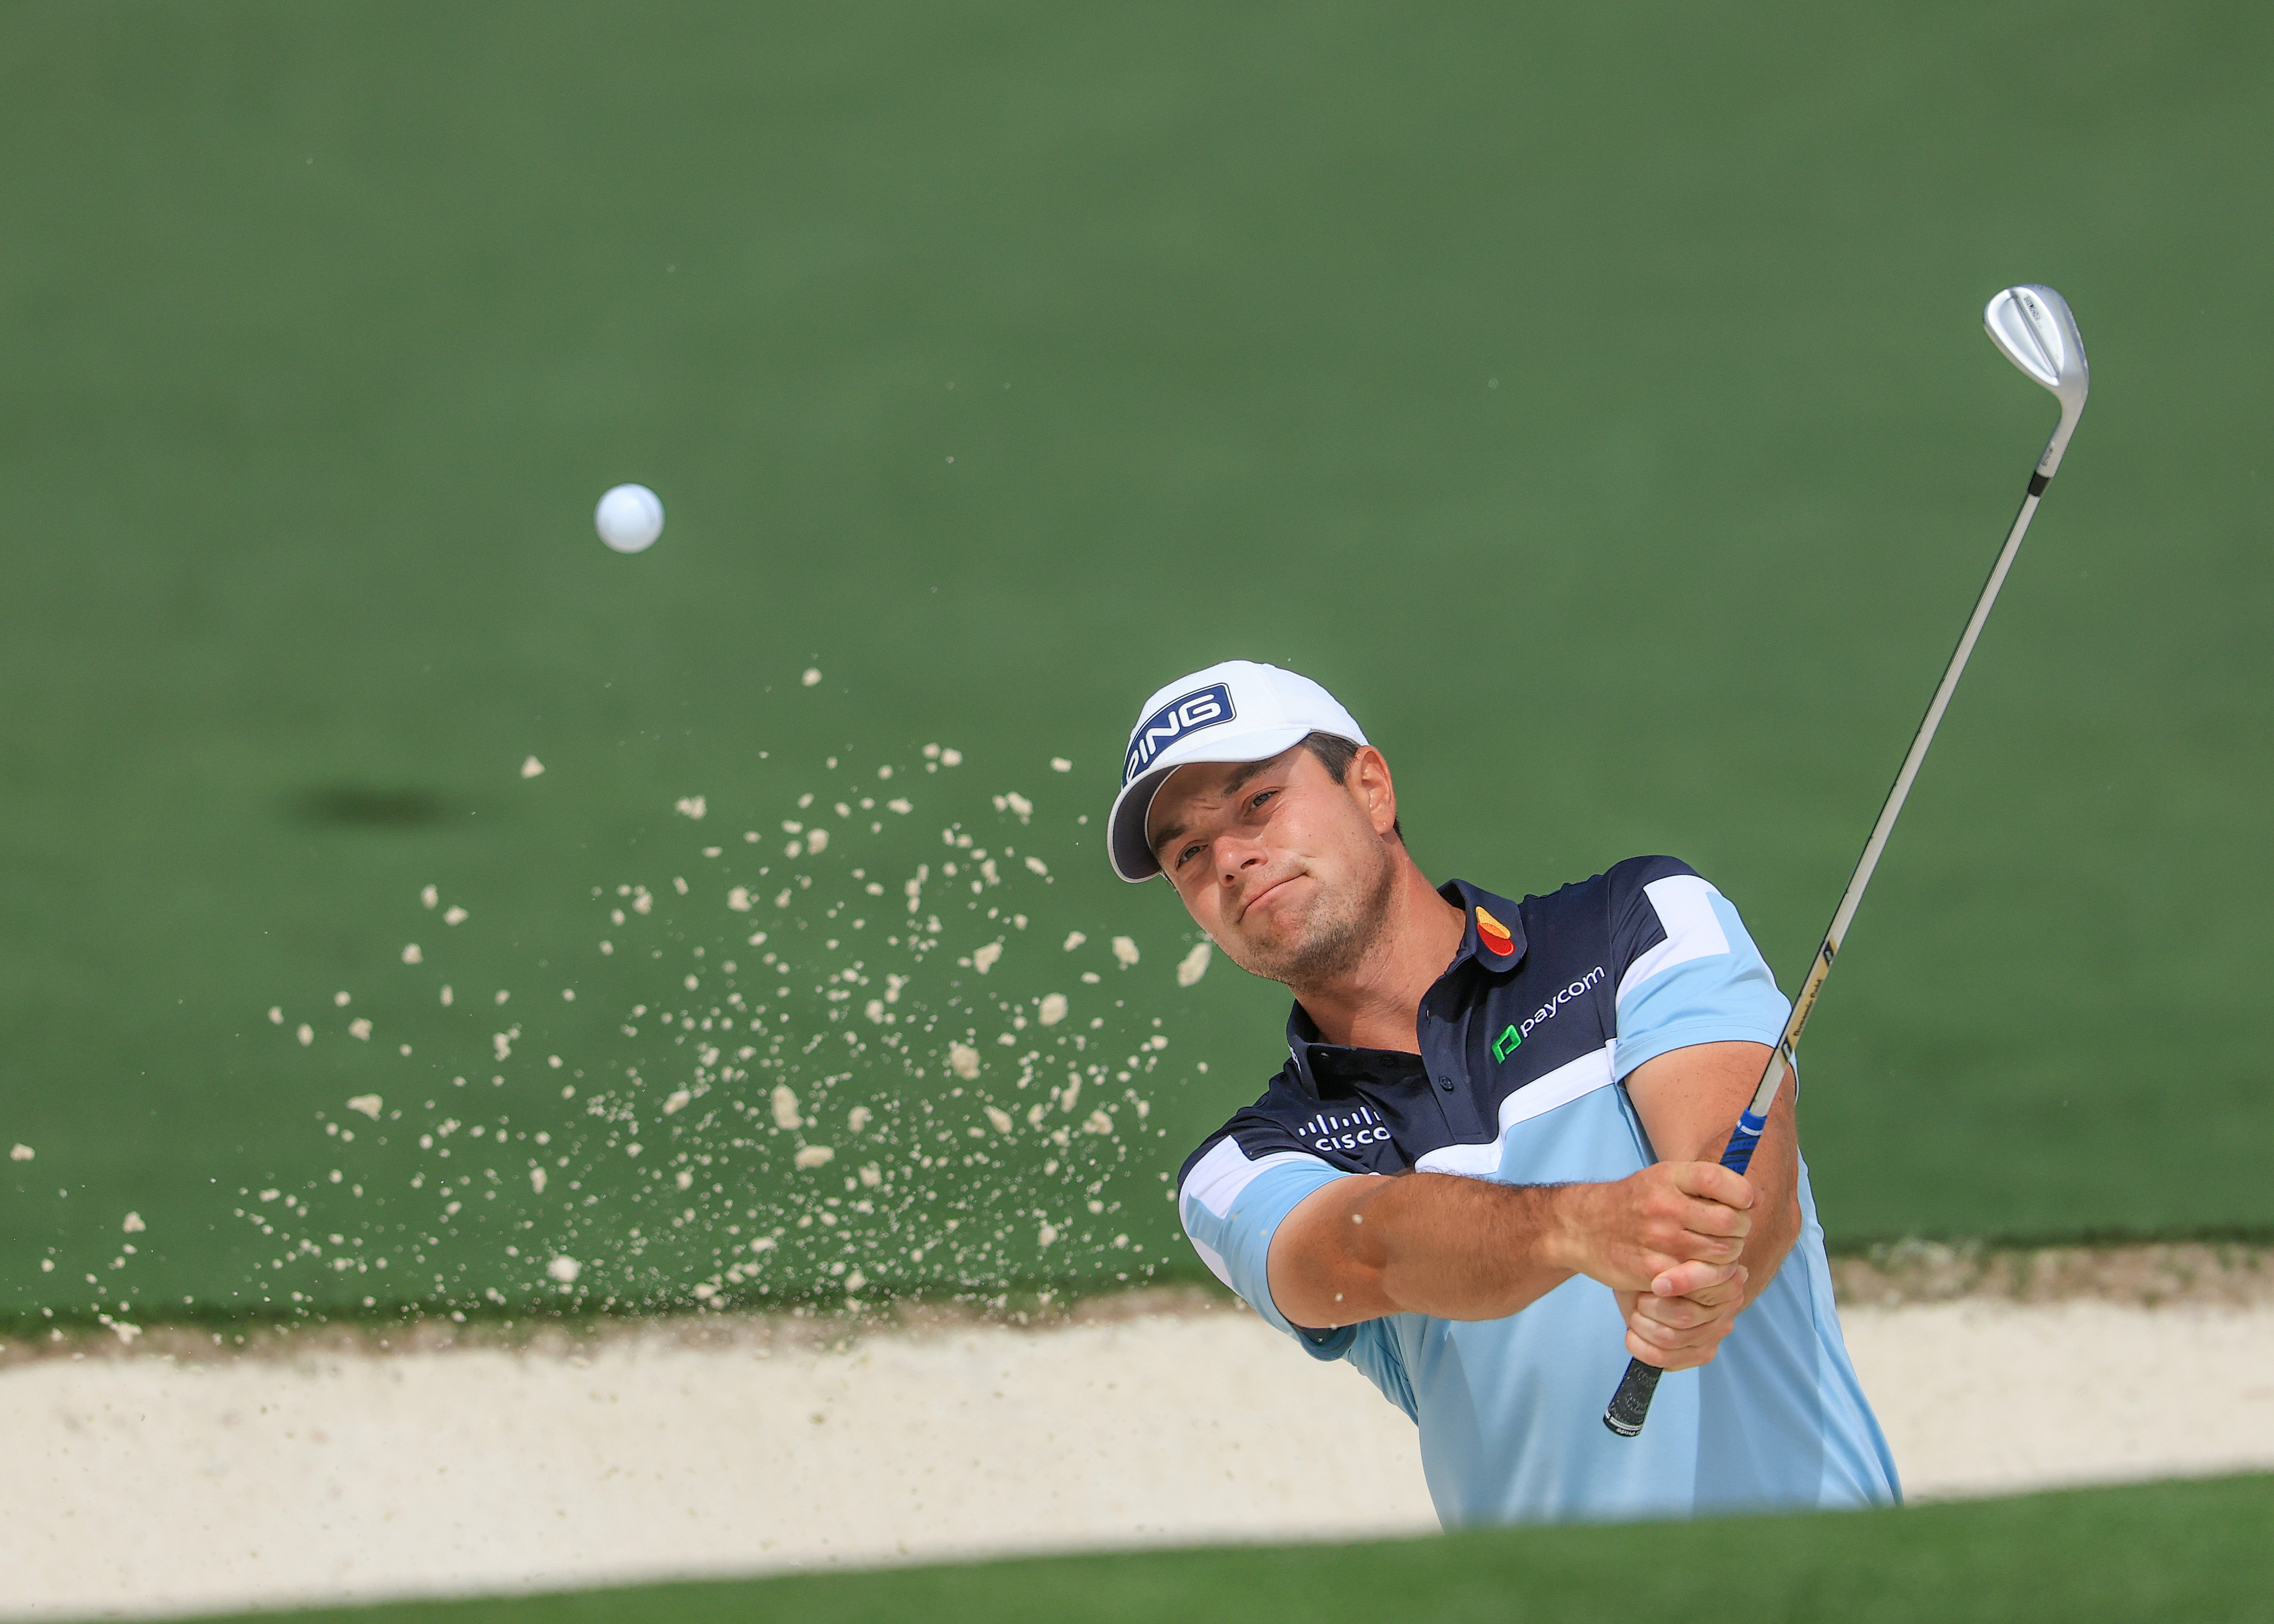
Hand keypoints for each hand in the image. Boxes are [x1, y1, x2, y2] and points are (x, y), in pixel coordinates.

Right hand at [1550, 1160, 1754, 1294]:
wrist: (1581, 1228)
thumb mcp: (1661, 1178)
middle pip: (1731, 1222)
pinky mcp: (1655, 1271)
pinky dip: (1710, 1276)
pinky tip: (1701, 1269)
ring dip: (1729, 1255)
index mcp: (1667, 1177)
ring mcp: (1660, 1240)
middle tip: (1733, 1232)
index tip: (1745, 1201)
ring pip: (1723, 1253)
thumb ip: (1704, 1183)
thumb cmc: (1631, 1202)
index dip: (1743, 1193)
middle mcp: (1664, 1206)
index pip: (1720, 1179)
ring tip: (1717, 1251)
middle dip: (1742, 1229)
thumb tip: (1757, 1195)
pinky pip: (1702, 1277)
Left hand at [1619, 1263, 1749, 1369]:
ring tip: (1636, 1314)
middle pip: (1684, 1316)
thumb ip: (1671, 1254)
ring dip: (1643, 1326)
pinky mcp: (1703, 1353)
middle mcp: (1727, 1305)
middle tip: (1640, 1299)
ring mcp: (1717, 1331)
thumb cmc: (1660, 1264)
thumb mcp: (1663, 1252)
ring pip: (1670, 1338)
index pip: (1710, 1282)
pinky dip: (1642, 1348)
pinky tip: (1633, 1336)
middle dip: (1650, 1308)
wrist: (1661, 1278)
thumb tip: (1671, 1257)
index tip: (1656, 1284)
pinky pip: (1667, 1360)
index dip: (1682, 1283)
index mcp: (1726, 1275)